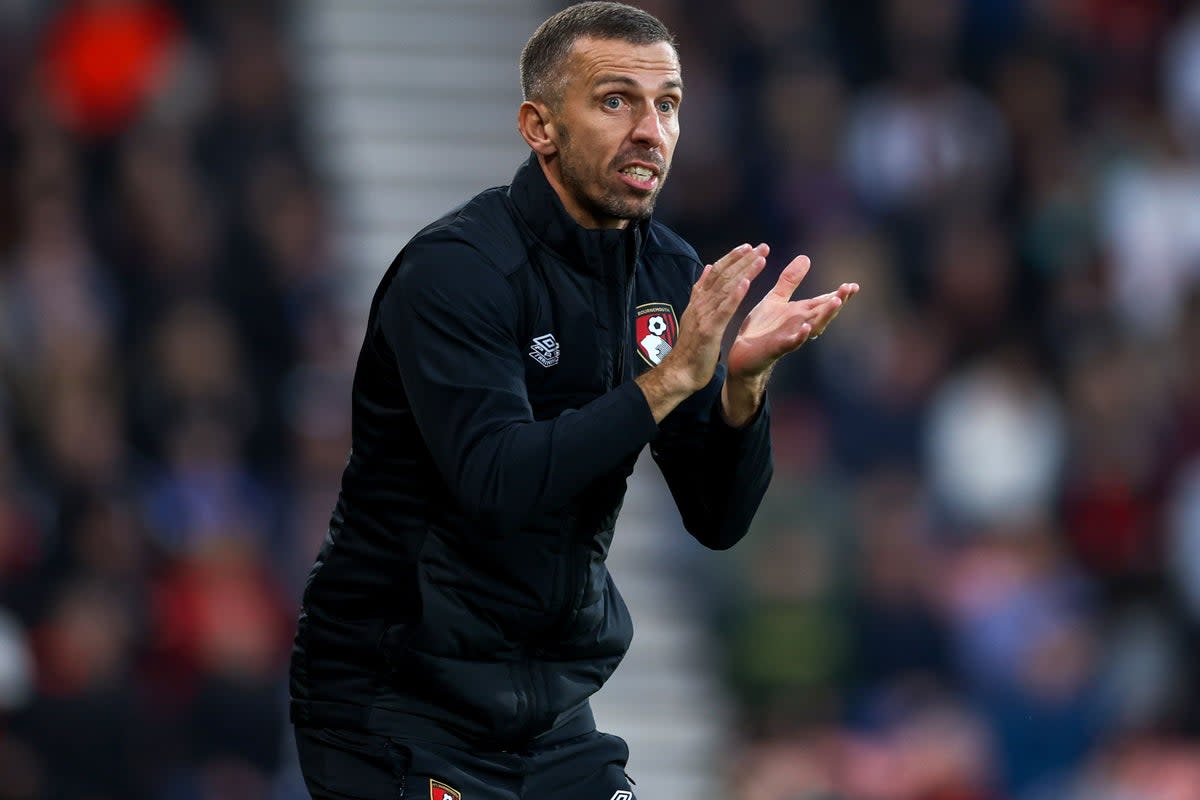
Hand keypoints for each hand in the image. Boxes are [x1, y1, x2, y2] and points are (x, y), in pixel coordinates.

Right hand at [636, 242, 767, 421]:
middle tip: (762, 246)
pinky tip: (746, 283)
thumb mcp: (695, 317)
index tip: (747, 247)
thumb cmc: (690, 349)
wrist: (679, 372)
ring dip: (744, 271)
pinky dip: (735, 295)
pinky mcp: (709, 330)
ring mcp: (704, 316)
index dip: (731, 258)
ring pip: (725, 288)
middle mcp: (700, 304)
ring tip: (759, 258)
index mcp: (698, 301)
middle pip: (722, 276)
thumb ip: (701, 293)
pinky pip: (724, 310)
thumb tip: (708, 269)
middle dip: (743, 259)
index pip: (715, 273)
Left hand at [722, 254, 858, 425]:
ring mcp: (790, 336)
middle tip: (849, 289)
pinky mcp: (777, 347)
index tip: (853, 286)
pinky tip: (807, 328)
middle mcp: (799, 323)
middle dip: (837, 301)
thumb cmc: (761, 328)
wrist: (742, 353)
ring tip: (836, 302)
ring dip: (825, 315)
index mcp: (800, 312)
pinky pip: (791, 342)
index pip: (823, 301)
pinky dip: (800, 336)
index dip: (838, 294)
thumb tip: (806, 257)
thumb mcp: (775, 298)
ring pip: (813, 326)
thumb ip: (790, 280)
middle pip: (822, 312)